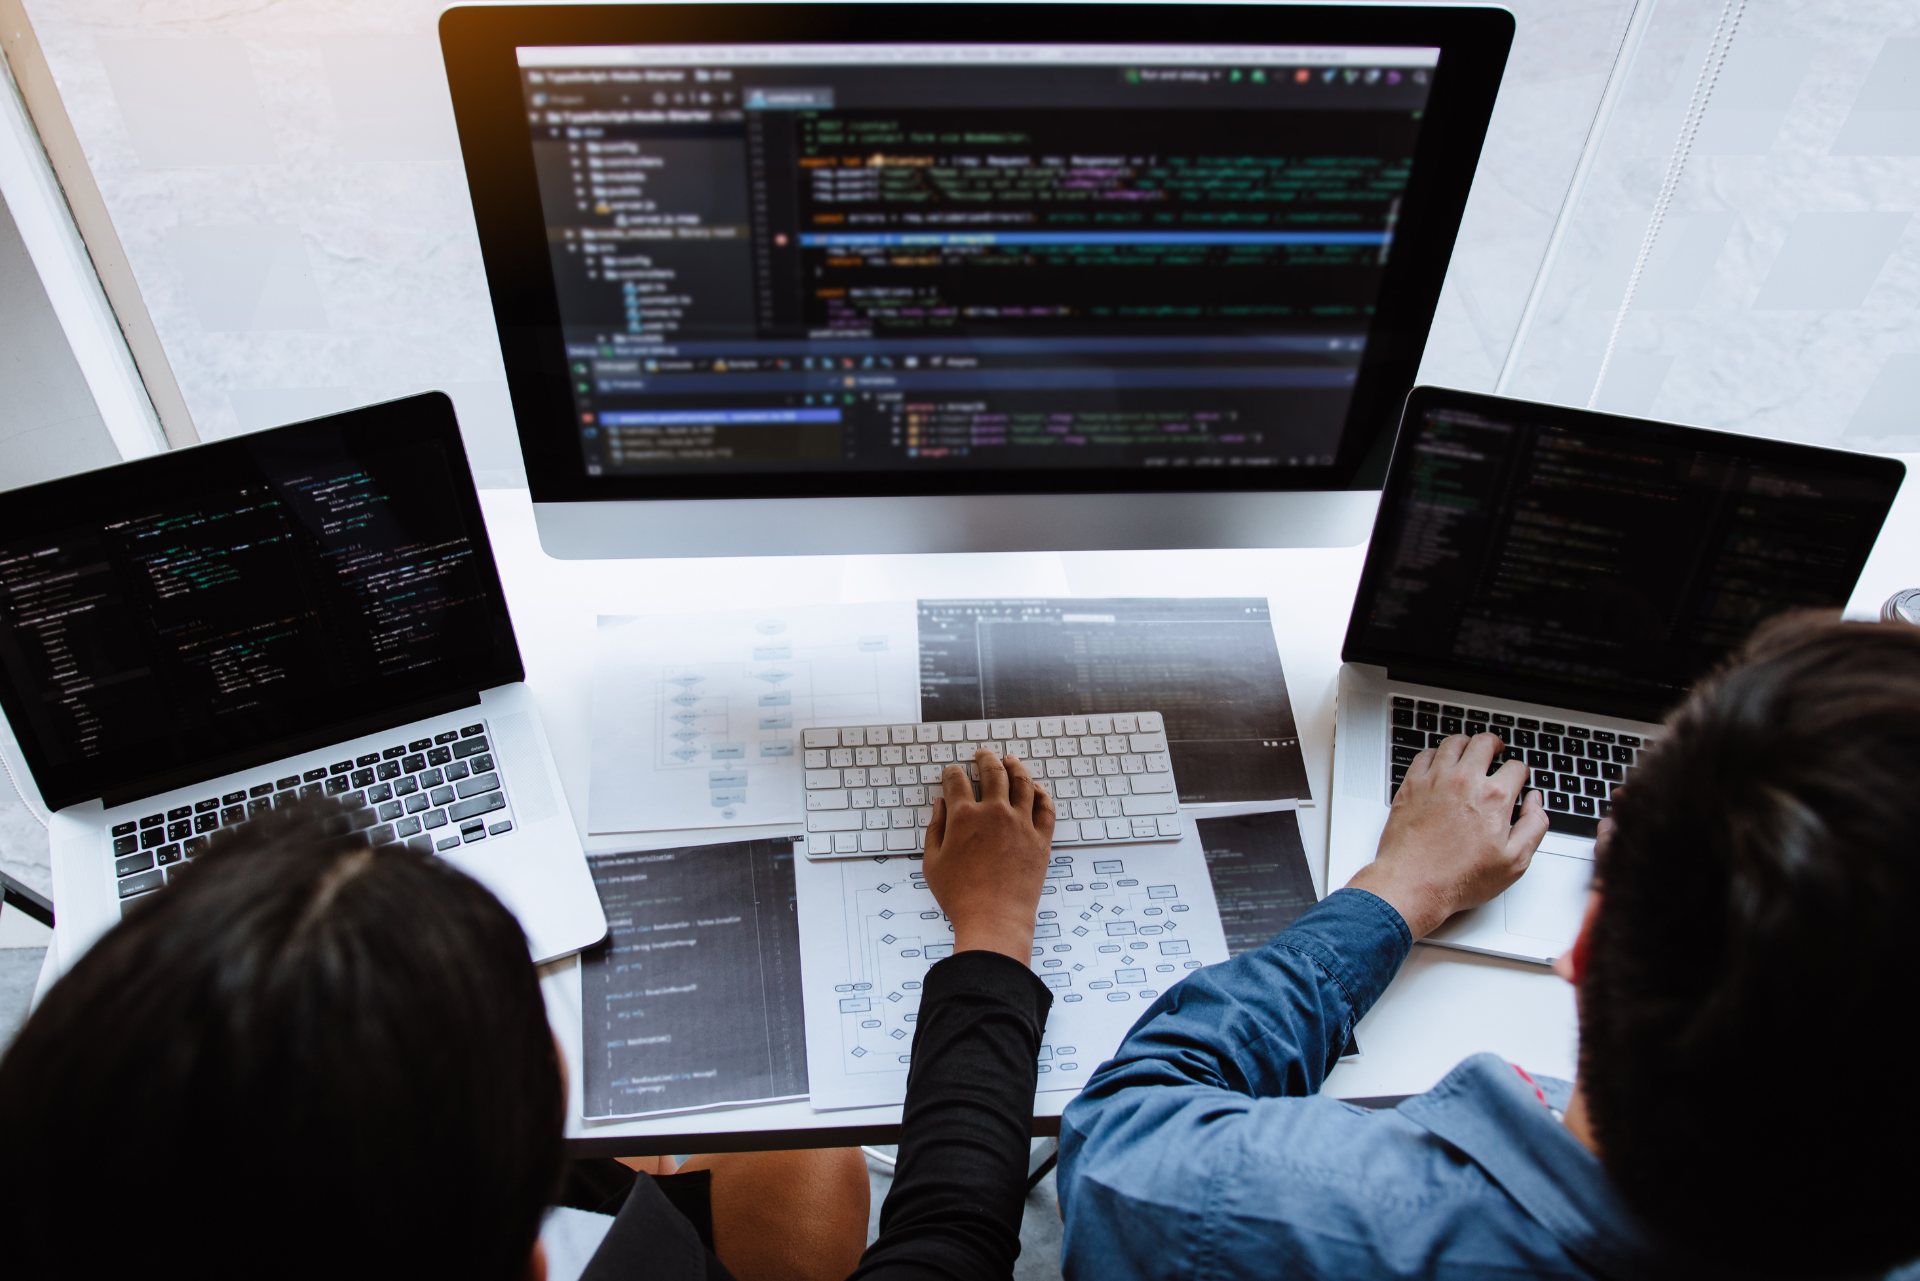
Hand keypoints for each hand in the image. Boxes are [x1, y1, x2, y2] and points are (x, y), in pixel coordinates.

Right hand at [922, 749, 1056, 961]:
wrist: (995, 919)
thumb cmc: (960, 896)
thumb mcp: (932, 862)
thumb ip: (935, 828)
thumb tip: (941, 805)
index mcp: (964, 816)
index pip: (956, 781)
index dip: (952, 773)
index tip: (952, 773)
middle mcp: (994, 813)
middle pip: (993, 772)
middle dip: (985, 758)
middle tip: (983, 754)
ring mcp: (1021, 824)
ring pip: (1022, 782)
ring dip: (1015, 767)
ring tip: (1011, 760)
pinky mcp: (1040, 839)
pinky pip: (1045, 807)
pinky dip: (1041, 794)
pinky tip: (1036, 789)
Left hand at [1347, 731, 1546, 938]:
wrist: (1412, 883)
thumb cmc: (1459, 878)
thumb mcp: (1514, 861)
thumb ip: (1533, 826)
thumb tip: (1535, 802)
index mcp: (1494, 797)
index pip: (1516, 767)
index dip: (1521, 772)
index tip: (1518, 777)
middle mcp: (1465, 781)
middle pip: (1484, 743)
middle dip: (1495, 745)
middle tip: (1497, 751)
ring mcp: (1435, 779)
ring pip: (1453, 743)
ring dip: (1466, 744)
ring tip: (1469, 751)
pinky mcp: (1411, 784)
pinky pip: (1425, 755)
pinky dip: (1436, 754)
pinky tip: (1439, 763)